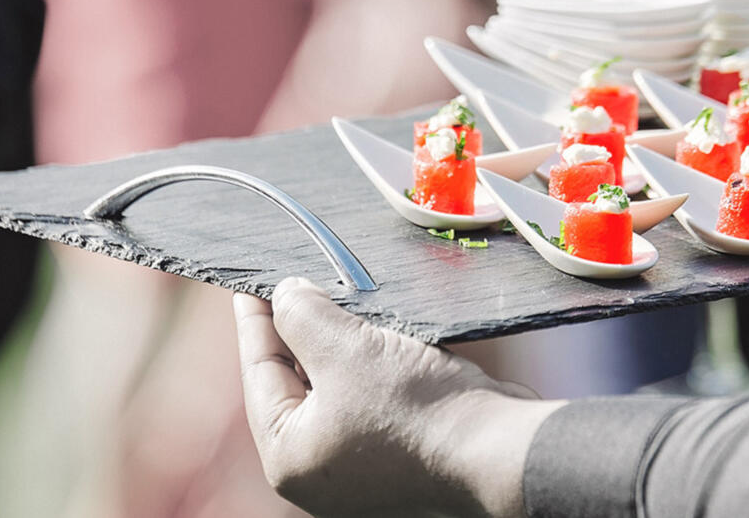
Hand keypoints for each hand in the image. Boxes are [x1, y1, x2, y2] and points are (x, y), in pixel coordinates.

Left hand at [235, 277, 563, 516]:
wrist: (498, 446)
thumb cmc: (415, 407)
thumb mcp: (343, 348)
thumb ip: (302, 316)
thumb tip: (285, 295)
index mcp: (289, 455)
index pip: (260, 373)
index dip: (256, 321)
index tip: (250, 283)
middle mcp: (319, 467)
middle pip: (296, 383)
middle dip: (298, 330)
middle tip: (296, 280)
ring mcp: (360, 464)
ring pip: (335, 387)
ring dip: (336, 343)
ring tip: (334, 296)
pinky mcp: (399, 452)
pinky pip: (369, 396)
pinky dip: (367, 363)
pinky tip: (374, 328)